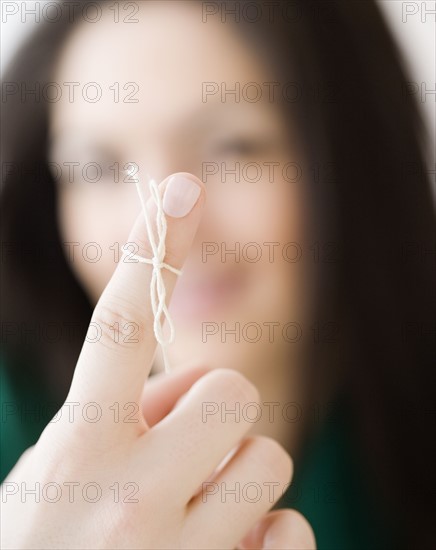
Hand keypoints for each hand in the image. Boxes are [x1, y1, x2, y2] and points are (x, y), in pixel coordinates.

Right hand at [1, 173, 314, 548]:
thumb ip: (122, 418)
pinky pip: (291, 528)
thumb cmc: (46, 547)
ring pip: (267, 455)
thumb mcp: (58, 469)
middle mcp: (126, 494)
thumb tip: (204, 388)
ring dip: (238, 474)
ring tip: (191, 512)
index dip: (150, 250)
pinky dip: (267, 535)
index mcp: (75, 448)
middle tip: (177, 448)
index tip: (177, 189)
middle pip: (231, 388)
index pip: (118, 326)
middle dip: (212, 408)